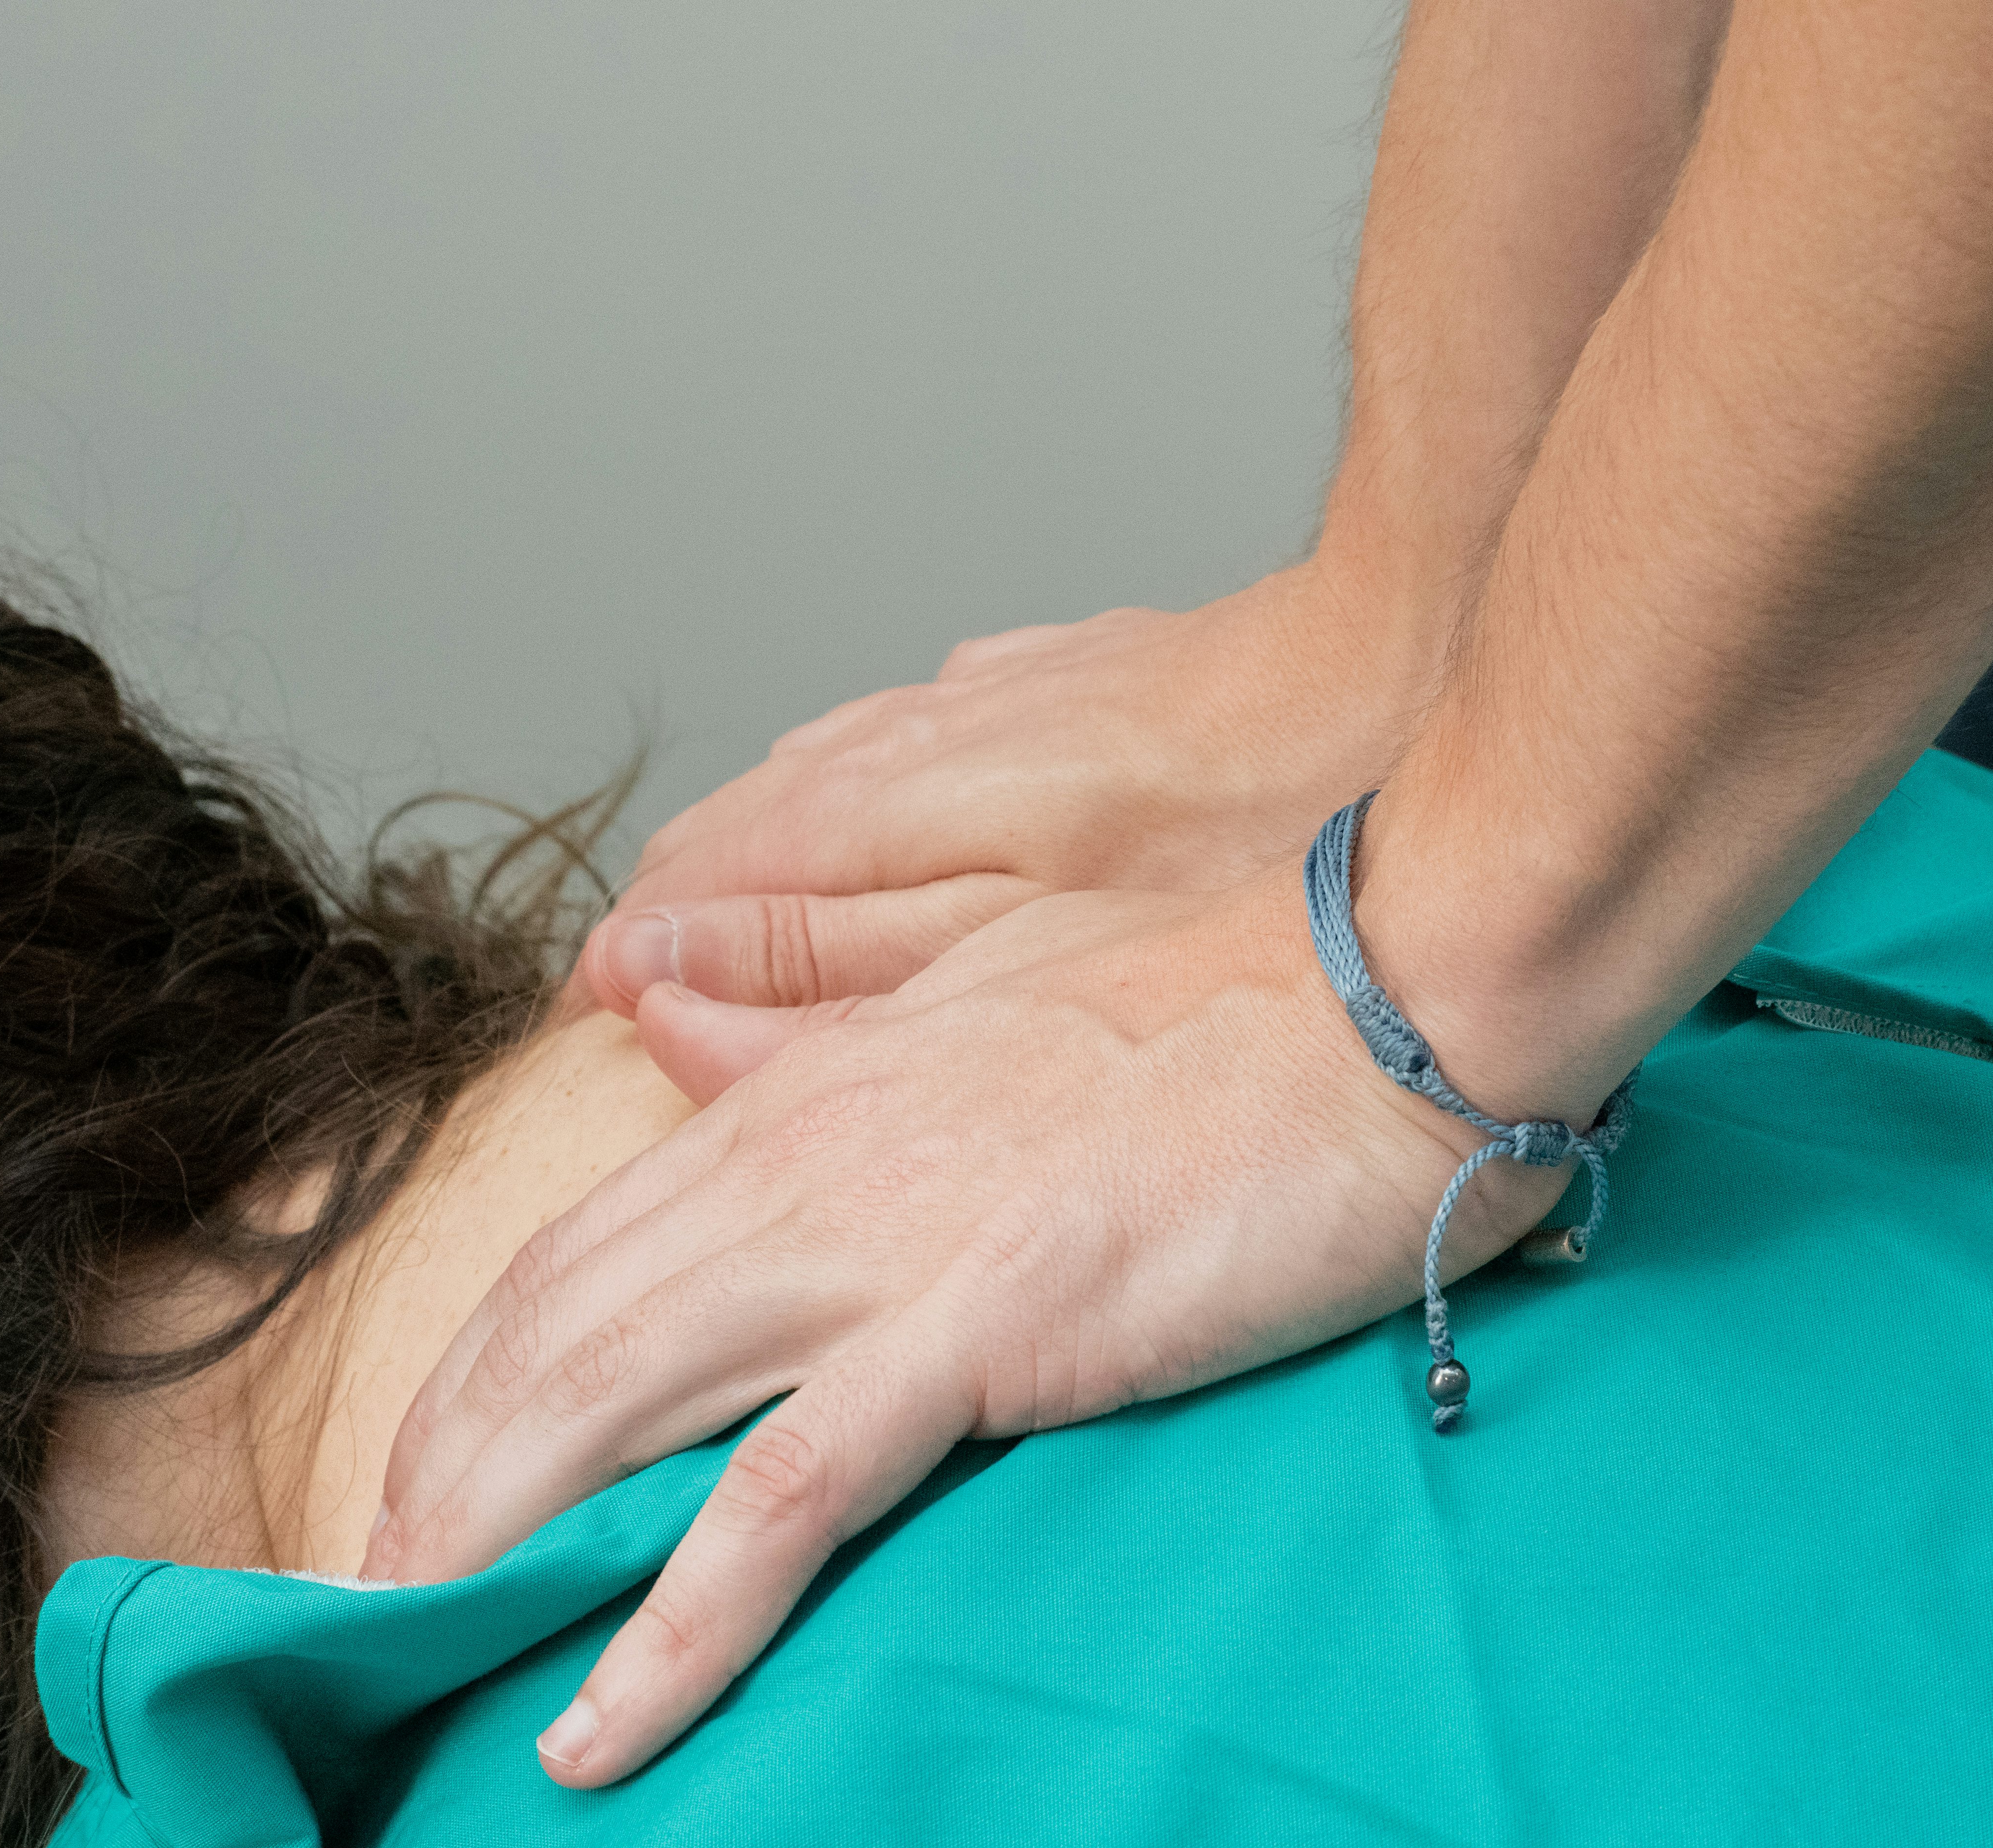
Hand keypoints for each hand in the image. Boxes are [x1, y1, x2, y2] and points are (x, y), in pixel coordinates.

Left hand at [364, 871, 1572, 1785]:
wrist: (1380, 997)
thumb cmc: (1215, 1010)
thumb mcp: (985, 992)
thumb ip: (825, 1018)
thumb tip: (686, 1031)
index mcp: (803, 1095)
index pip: (572, 1254)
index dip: (467, 1383)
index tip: (416, 1490)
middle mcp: (801, 1161)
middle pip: (544, 1337)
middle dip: (431, 1480)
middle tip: (356, 1609)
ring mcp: (883, 1245)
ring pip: (610, 1408)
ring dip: (488, 1547)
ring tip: (406, 1659)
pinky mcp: (981, 1329)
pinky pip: (784, 1504)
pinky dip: (673, 1629)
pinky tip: (594, 1728)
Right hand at [562, 560, 1439, 1019]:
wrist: (1387, 660)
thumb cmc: (1234, 825)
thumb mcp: (1022, 933)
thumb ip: (833, 961)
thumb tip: (658, 978)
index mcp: (875, 806)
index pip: (689, 891)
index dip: (638, 976)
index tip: (605, 1043)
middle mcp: (901, 734)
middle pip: (732, 834)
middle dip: (680, 923)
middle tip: (646, 1013)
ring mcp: (973, 694)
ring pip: (810, 777)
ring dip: (758, 860)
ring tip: (726, 936)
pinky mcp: (1045, 678)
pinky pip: (899, 734)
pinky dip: (856, 800)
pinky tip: (872, 824)